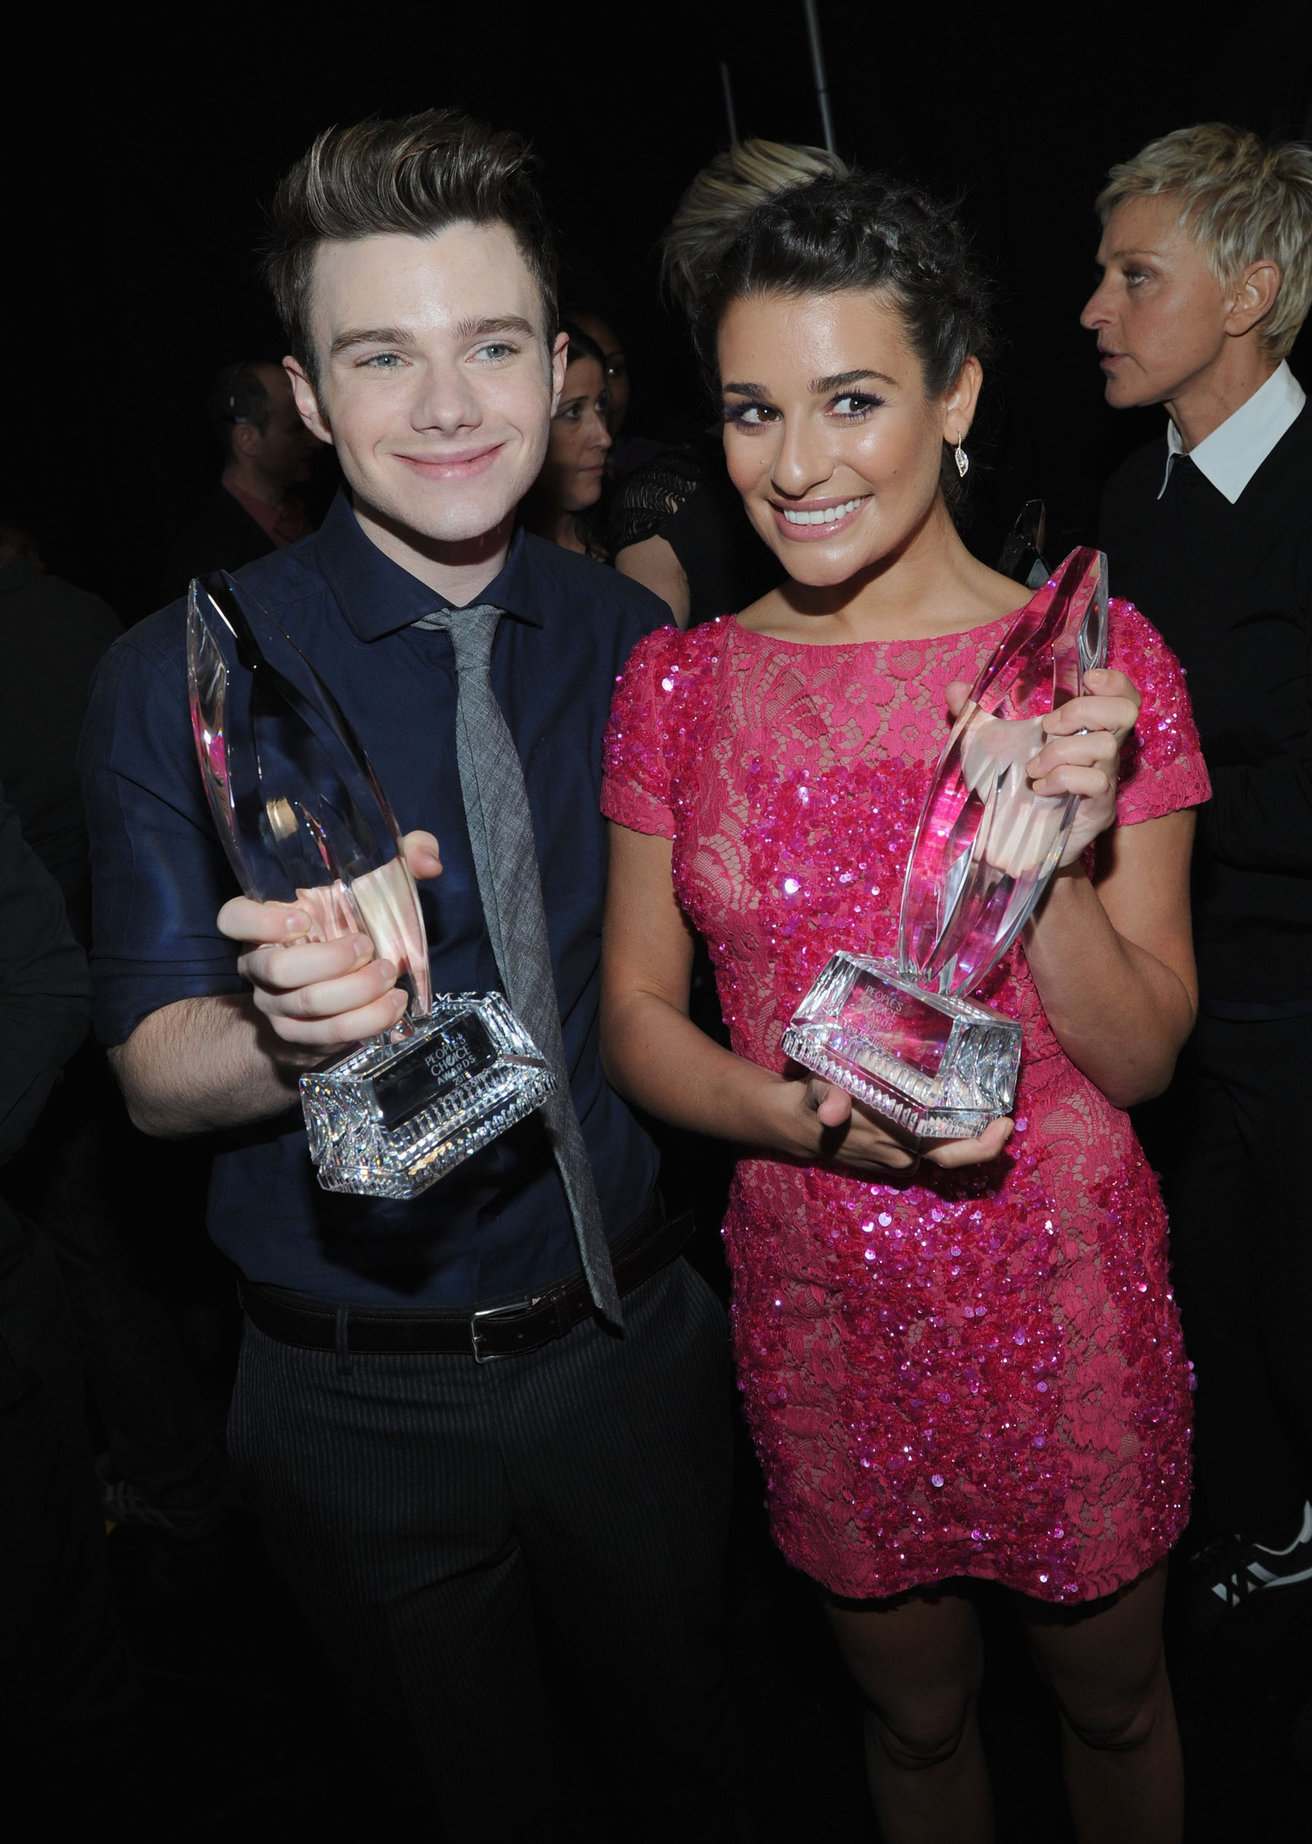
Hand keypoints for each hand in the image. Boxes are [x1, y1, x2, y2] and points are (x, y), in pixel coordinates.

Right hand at [217, 830, 441, 1066]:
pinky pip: (327, 1034)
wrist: (338, 986)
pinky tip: (393, 1005)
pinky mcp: (298, 1034)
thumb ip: (401, 859)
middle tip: (367, 947)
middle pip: (277, 970)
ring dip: (356, 992)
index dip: (260, 922)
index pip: (234, 919)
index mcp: (264, 922)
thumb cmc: (349, 924)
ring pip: (306, 1004)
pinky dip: (365, 1021)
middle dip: (329, 961)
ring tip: (390, 976)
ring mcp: (276, 1003)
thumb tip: (429, 862)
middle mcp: (261, 964)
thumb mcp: (371, 886)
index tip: (304, 918)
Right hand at [800, 1077, 1013, 1174]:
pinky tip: (943, 1110)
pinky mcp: (895, 1158)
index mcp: (897, 1138)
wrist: (798, 1125)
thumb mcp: (821, 1088)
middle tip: (1007, 1117)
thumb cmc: (815, 1098)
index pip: (953, 1153)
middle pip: (957, 1153)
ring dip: (959, 1130)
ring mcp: (901, 1159)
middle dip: (986, 1138)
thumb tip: (831, 1111)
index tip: (1006, 1123)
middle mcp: (904, 1154)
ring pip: (942, 1148)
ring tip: (974, 1100)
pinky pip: (927, 1148)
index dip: (985, 1145)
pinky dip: (939, 1132)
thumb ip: (829, 1098)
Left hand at [946, 669, 1138, 864]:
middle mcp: (1101, 752)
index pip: (1121, 697)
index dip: (1114, 682)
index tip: (1087, 680)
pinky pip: (1095, 781)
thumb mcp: (985, 747)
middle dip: (1084, 711)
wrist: (1006, 843)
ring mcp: (1104, 780)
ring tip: (1032, 769)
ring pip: (1104, 746)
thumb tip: (955, 687)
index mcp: (1082, 730)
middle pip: (1125, 712)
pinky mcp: (1100, 809)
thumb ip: (972, 715)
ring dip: (1061, 752)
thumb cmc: (1004, 790)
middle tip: (1048, 727)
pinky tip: (1040, 788)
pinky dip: (1063, 779)